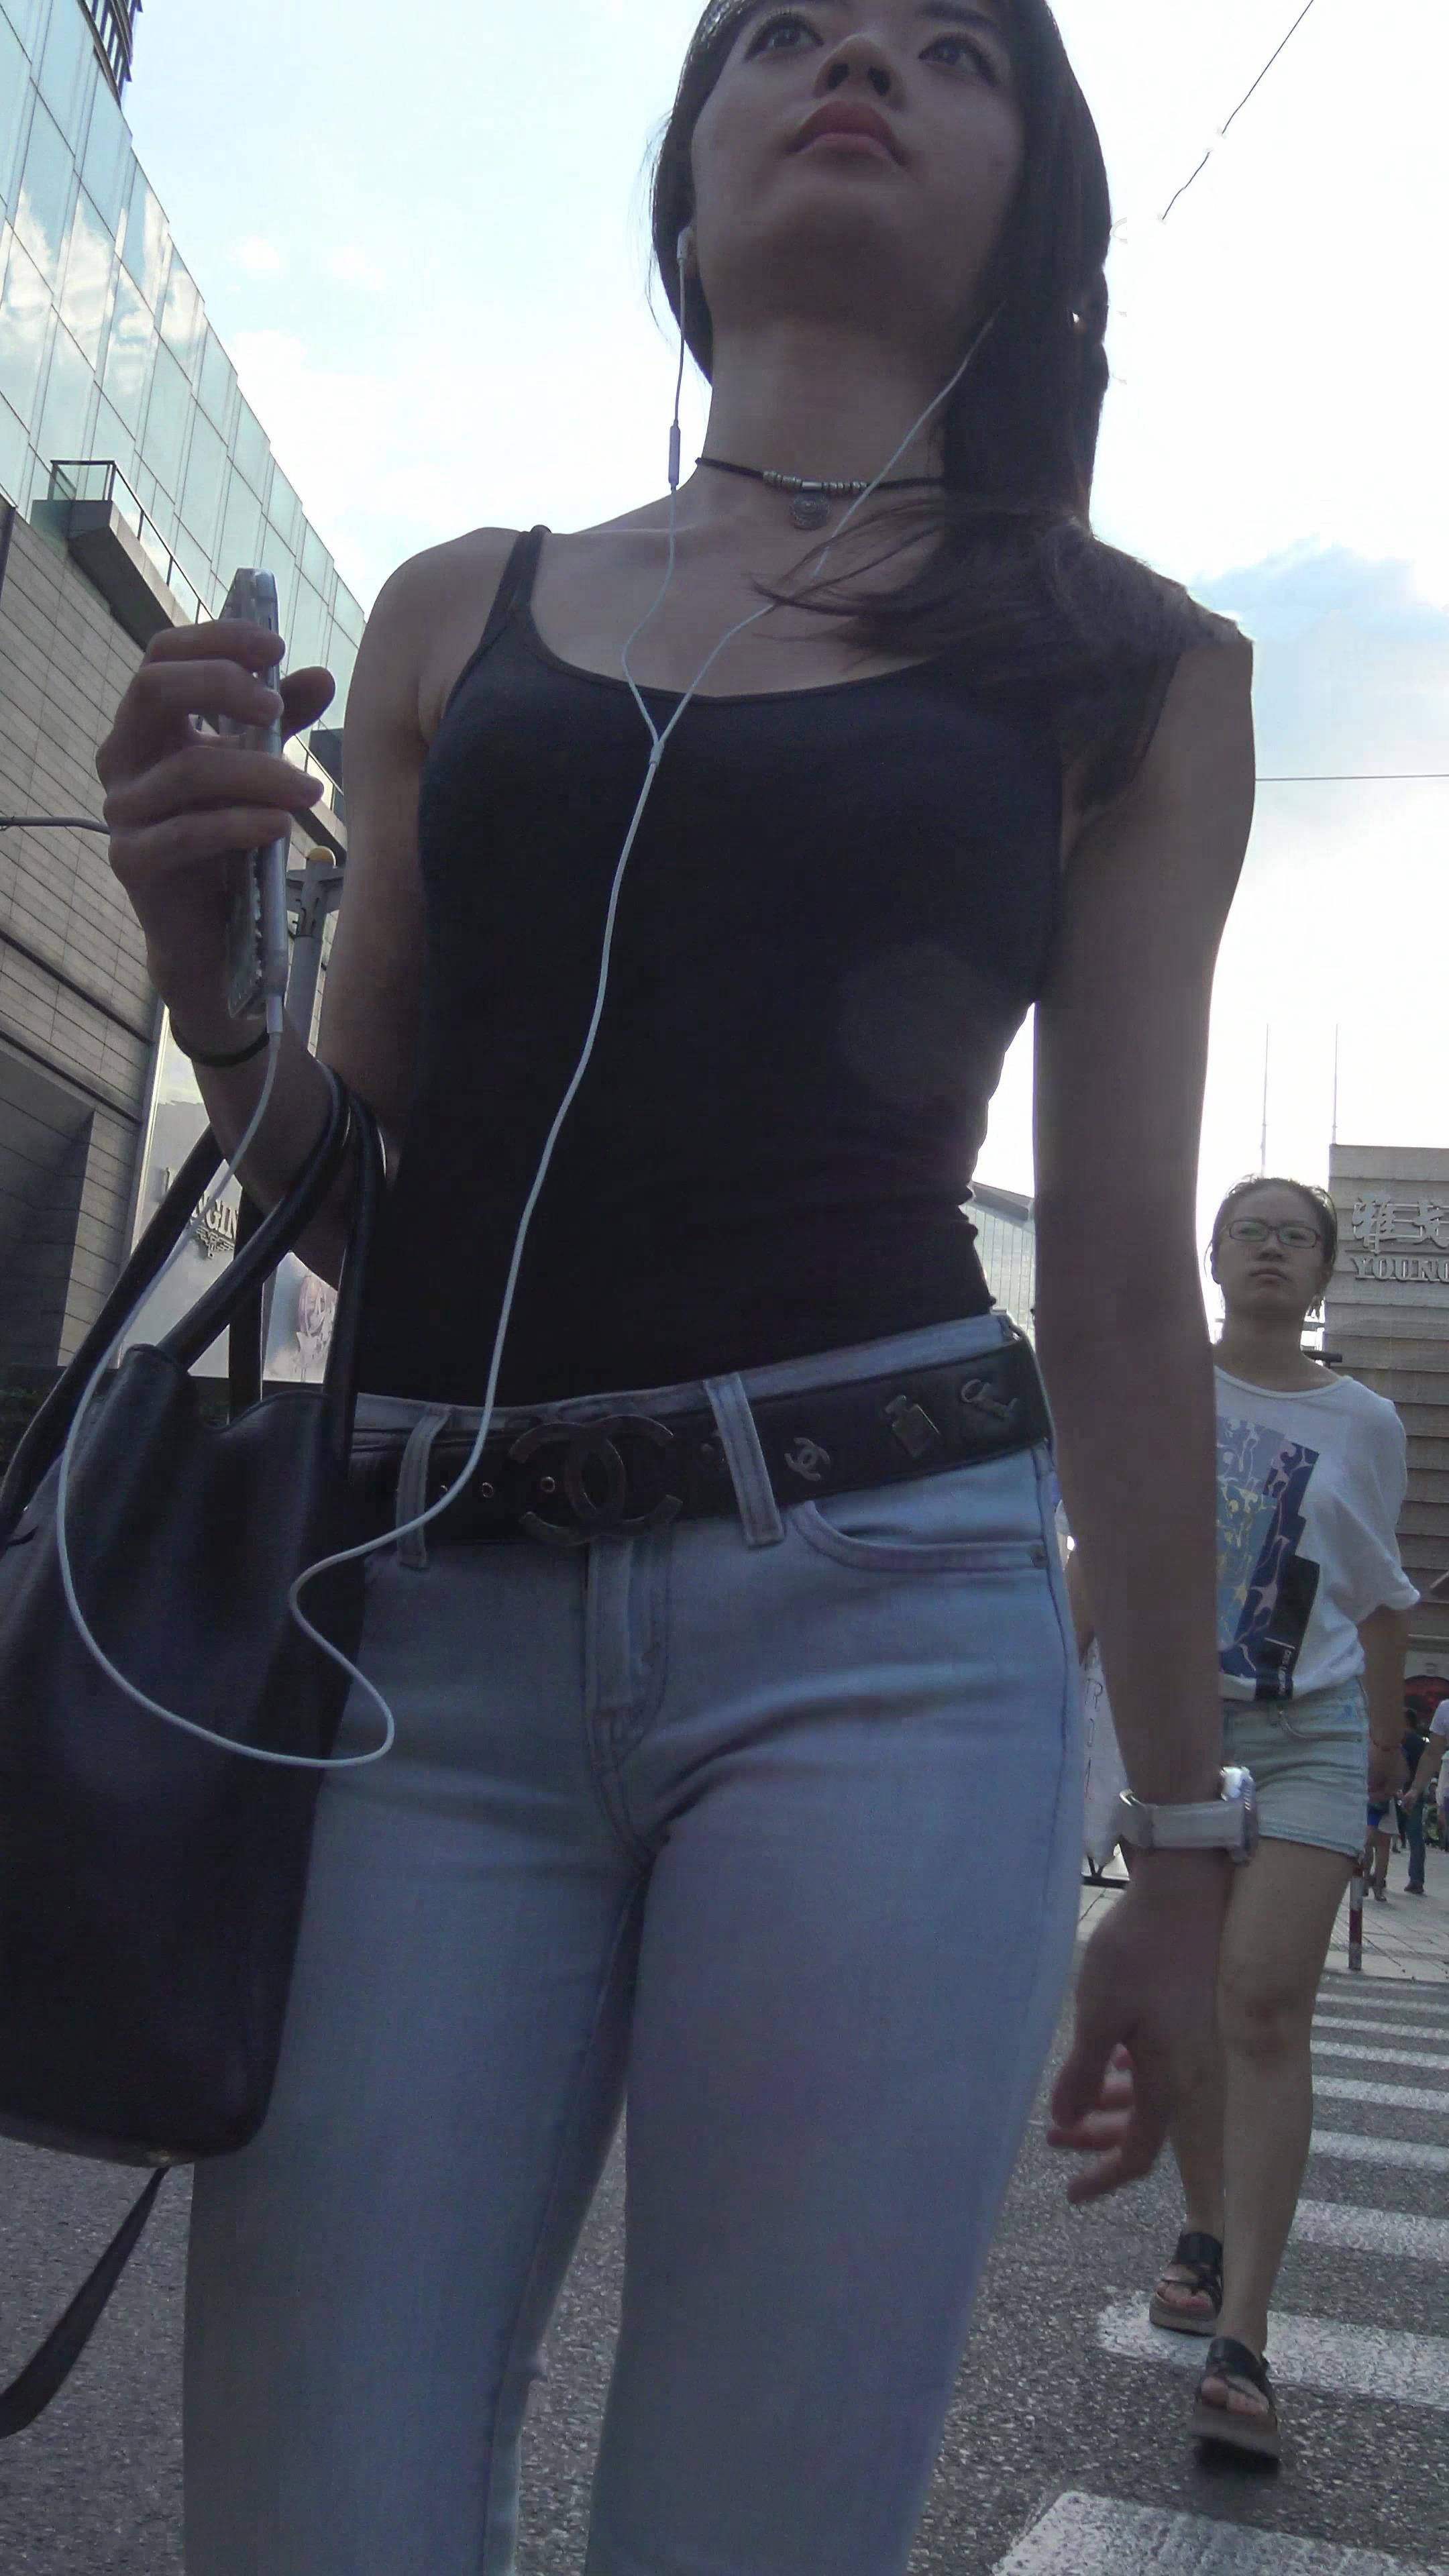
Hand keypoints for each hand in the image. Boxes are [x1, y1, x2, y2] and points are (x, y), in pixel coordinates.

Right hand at [98, 621, 334, 1026]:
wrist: (213, 928)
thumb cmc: (231, 835)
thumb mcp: (259, 767)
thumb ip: (281, 722)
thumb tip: (318, 676)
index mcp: (149, 724)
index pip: (164, 654)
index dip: (217, 639)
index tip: (276, 647)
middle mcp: (124, 757)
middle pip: (155, 689)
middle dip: (223, 686)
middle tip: (278, 710)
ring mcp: (122, 809)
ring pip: (189, 769)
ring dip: (259, 773)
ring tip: (310, 790)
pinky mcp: (132, 860)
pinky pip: (187, 833)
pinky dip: (240, 824)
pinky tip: (280, 827)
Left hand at [1047, 1851, 1227, 2204]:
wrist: (1188, 1892)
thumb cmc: (1139, 1952)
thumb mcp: (1099, 2015)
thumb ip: (1081, 2073)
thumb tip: (1065, 2119)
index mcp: (1171, 2082)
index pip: (1138, 2155)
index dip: (1103, 2178)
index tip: (1070, 2194)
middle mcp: (1192, 2073)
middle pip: (1145, 2128)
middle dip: (1097, 2139)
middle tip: (1053, 2137)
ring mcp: (1197, 2046)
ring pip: (1151, 2094)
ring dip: (1110, 2104)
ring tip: (1071, 2099)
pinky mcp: (1194, 2017)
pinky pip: (1161, 2064)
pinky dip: (1131, 2072)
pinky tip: (1109, 2056)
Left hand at [1368, 1741, 1405, 1801]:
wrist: (1387, 1738)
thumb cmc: (1380, 1758)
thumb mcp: (1374, 1773)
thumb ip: (1373, 1784)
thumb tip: (1371, 1790)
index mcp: (1397, 1783)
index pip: (1387, 1795)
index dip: (1377, 1797)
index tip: (1369, 1798)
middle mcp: (1403, 1778)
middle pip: (1390, 1788)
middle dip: (1380, 1790)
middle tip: (1369, 1790)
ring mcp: (1402, 1768)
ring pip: (1391, 1779)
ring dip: (1382, 1782)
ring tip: (1371, 1782)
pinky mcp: (1399, 1760)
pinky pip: (1391, 1772)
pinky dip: (1384, 1775)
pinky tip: (1376, 1773)